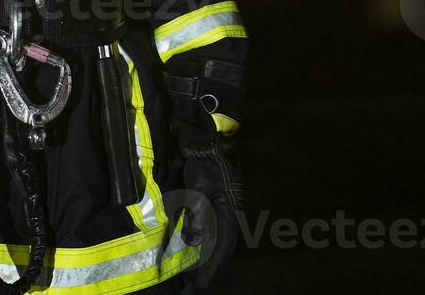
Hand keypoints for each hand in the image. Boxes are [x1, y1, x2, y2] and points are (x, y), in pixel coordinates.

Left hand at [179, 136, 244, 288]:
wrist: (208, 143)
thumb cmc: (204, 165)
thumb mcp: (198, 189)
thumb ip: (197, 214)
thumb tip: (193, 241)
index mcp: (230, 213)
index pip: (222, 246)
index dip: (212, 267)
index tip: (202, 284)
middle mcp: (231, 215)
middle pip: (224, 247)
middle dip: (213, 267)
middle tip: (200, 284)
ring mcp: (227, 210)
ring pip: (220, 240)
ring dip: (210, 256)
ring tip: (199, 272)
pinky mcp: (219, 205)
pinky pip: (215, 230)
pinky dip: (208, 242)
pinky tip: (198, 249)